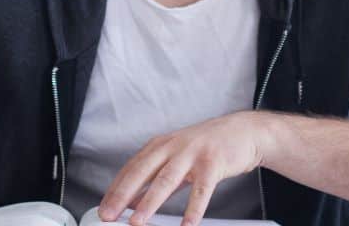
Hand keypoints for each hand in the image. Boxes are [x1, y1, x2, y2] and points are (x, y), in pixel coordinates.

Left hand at [97, 111, 270, 225]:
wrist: (244, 132)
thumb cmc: (210, 146)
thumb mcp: (179, 157)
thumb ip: (158, 178)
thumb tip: (135, 200)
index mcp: (162, 145)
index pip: (132, 168)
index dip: (116, 188)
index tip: (104, 207)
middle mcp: (174, 147)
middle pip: (143, 171)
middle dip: (123, 194)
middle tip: (109, 214)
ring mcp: (193, 153)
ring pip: (167, 179)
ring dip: (150, 202)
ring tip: (137, 221)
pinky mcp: (213, 162)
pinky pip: (201, 190)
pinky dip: (193, 209)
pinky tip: (187, 225)